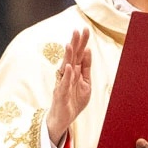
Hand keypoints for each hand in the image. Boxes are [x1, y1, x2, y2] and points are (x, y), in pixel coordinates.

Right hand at [46, 29, 91, 144]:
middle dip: (74, 44)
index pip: (78, 53)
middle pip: (71, 57)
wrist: (64, 119)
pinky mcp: (60, 94)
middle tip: (77, 30)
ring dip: (68, 56)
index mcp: (74, 71)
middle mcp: (67, 74)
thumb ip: (85, 67)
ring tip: (70, 44)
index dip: (82, 42)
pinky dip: (67, 76)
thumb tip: (87, 50)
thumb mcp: (85, 83)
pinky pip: (63, 84)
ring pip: (65, 67)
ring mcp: (63, 83)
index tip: (85, 29)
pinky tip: (69, 67)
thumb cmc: (74, 100)